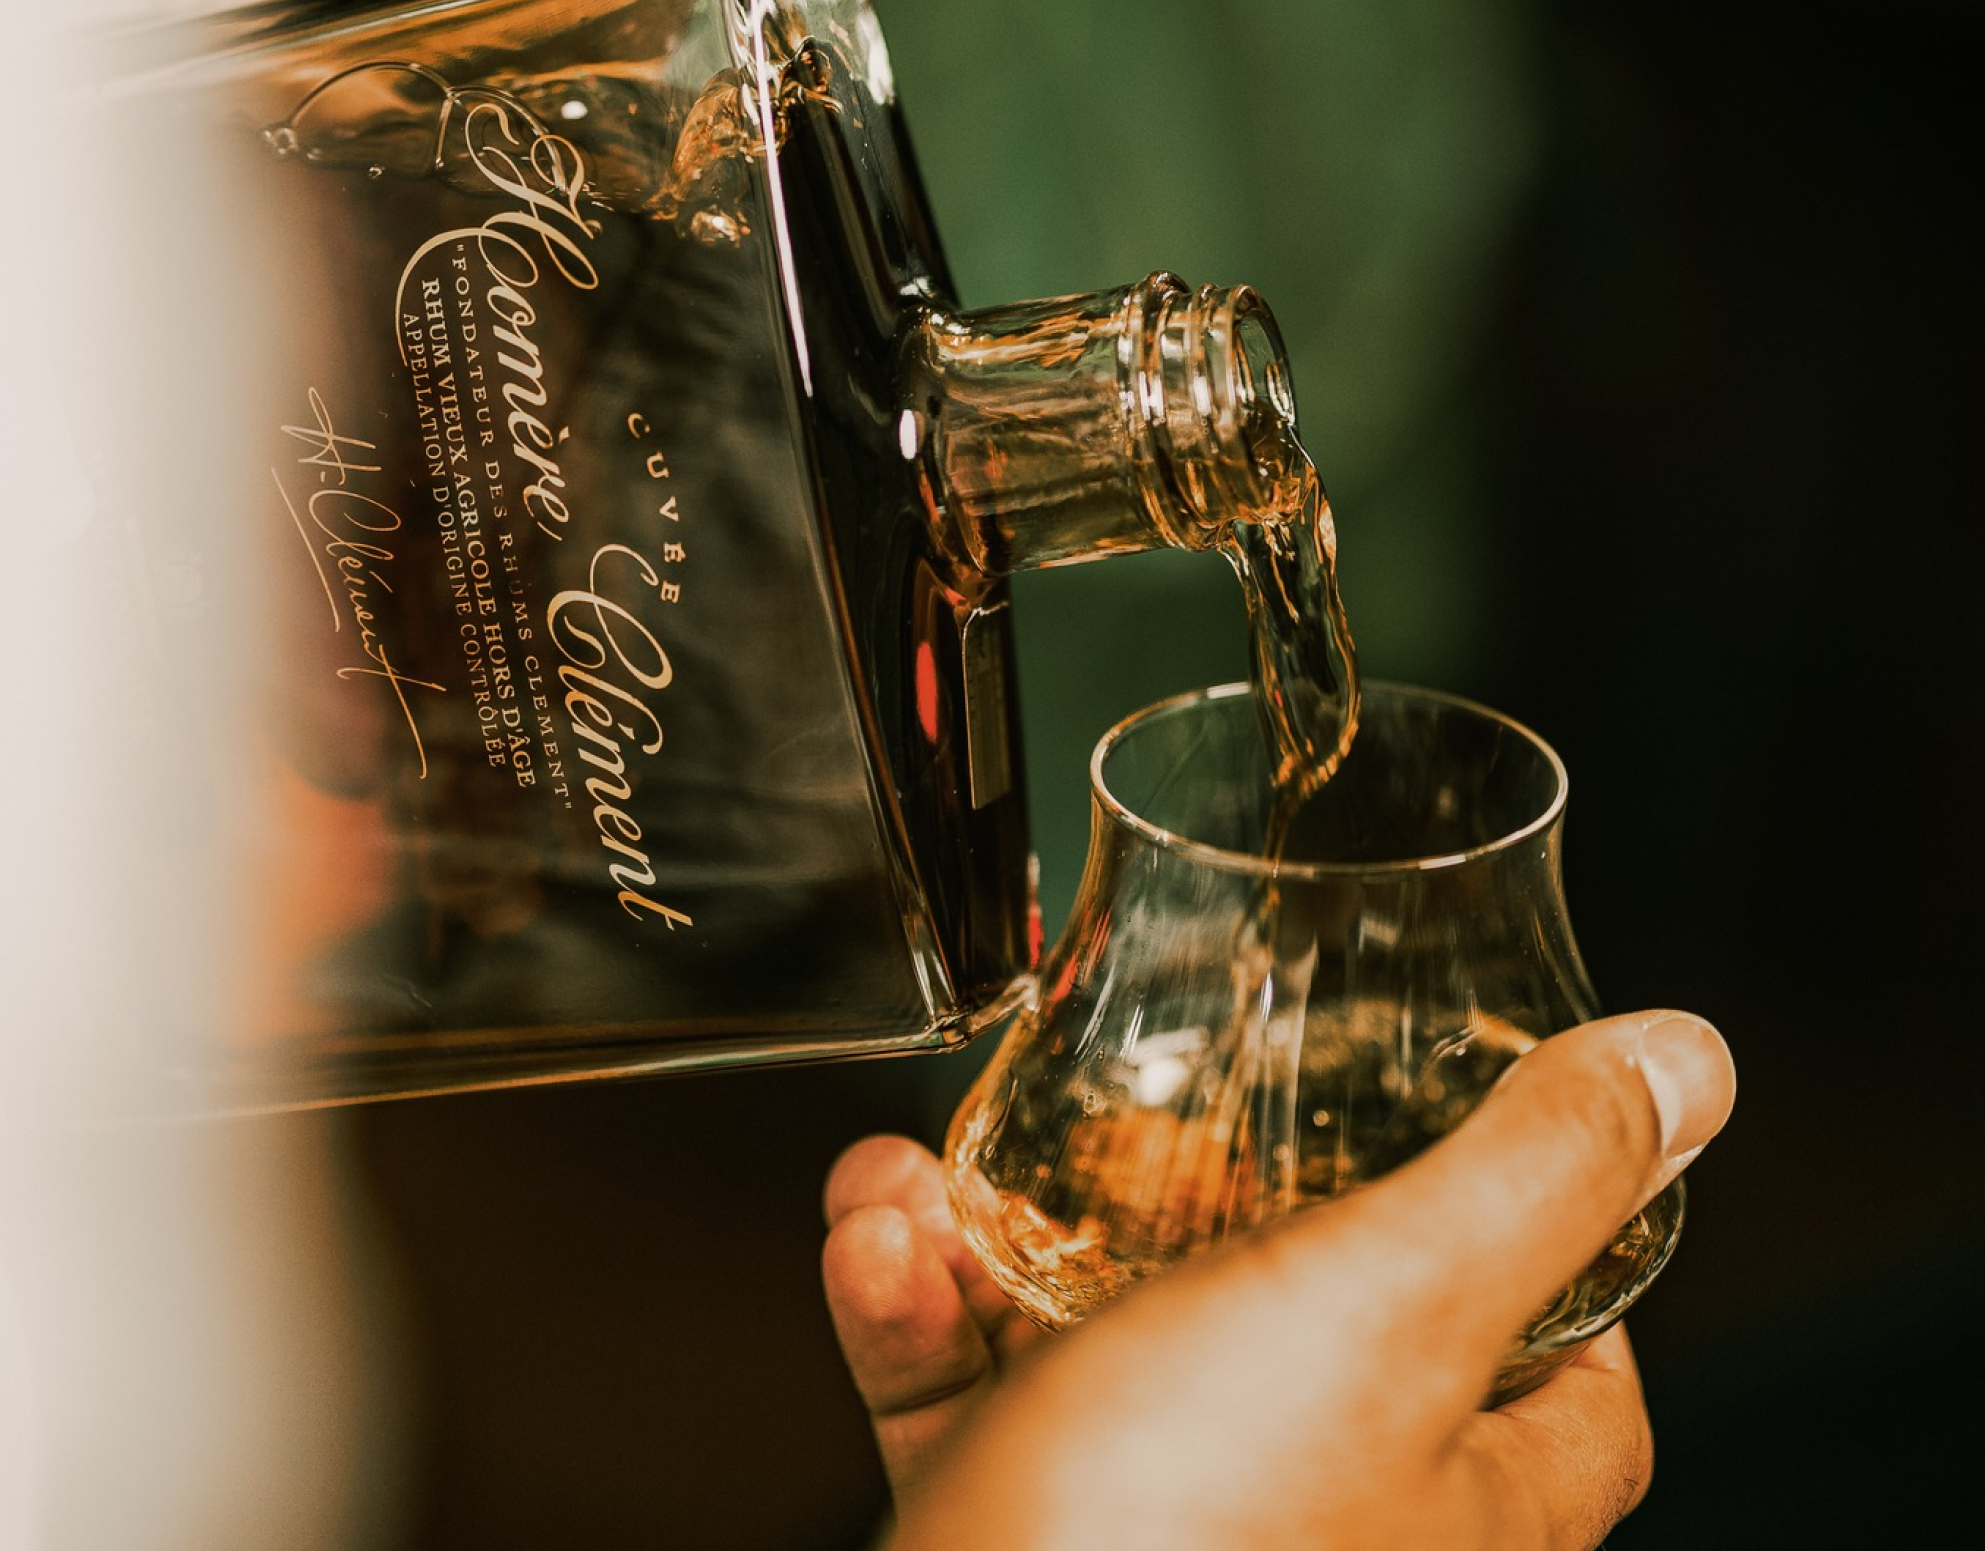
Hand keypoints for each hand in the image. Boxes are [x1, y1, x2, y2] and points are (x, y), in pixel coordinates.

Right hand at [824, 1008, 1734, 1550]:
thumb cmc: (1186, 1540)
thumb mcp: (1387, 1306)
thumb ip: (1531, 1176)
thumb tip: (1689, 1064)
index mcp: (1456, 1492)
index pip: (1569, 1378)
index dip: (1547, 1255)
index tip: (1477, 1143)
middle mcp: (1322, 1522)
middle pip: (1295, 1319)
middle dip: (1185, 1183)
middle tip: (1146, 1105)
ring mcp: (1163, 1532)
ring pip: (1100, 1335)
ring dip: (1003, 1222)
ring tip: (947, 1160)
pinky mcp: (1018, 1532)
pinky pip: (972, 1392)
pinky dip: (916, 1301)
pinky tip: (878, 1233)